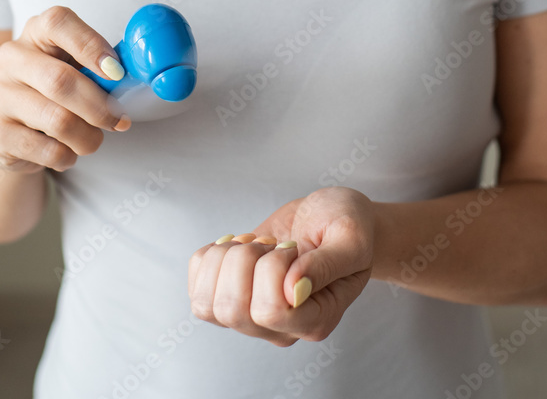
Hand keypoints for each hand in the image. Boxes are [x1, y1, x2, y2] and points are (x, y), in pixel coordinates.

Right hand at [0, 5, 132, 173]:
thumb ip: (101, 66)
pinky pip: (48, 150)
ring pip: (57, 120)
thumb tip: (130, 76)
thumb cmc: (55, 90)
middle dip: (99, 105)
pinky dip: (69, 156)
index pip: (59, 22)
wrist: (12, 128)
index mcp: (37, 31)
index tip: (117, 71)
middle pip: (60, 80)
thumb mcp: (76, 66)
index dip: (91, 45)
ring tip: (94, 139)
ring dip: (88, 136)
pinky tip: (68, 150)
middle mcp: (11, 57)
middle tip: (119, 120)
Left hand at [188, 186, 374, 346]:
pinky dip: (210, 256)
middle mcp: (281, 328)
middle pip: (231, 309)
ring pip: (206, 304)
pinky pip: (196, 286)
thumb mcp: (351, 236)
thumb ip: (327, 264)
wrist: (329, 218)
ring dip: (225, 259)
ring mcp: (252, 316)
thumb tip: (292, 291)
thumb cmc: (347, 226)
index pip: (269, 312)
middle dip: (245, 259)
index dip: (271, 270)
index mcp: (316, 320)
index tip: (292, 248)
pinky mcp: (231, 297)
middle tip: (272, 244)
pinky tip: (239, 246)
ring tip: (254, 246)